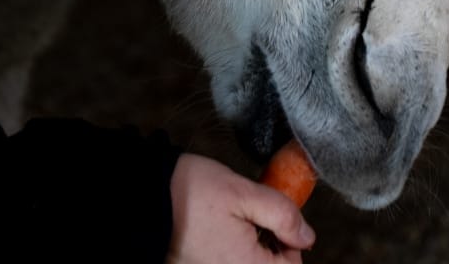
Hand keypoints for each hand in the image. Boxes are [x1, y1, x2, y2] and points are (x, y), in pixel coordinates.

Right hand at [168, 153, 315, 262]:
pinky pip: (226, 263)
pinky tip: (216, 233)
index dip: (291, 241)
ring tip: (230, 224)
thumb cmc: (188, 193)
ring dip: (248, 249)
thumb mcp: (242, 192)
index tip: (274, 219)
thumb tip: (306, 236)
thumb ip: (282, 214)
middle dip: (268, 246)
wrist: (142, 197)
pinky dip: (228, 252)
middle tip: (250, 218)